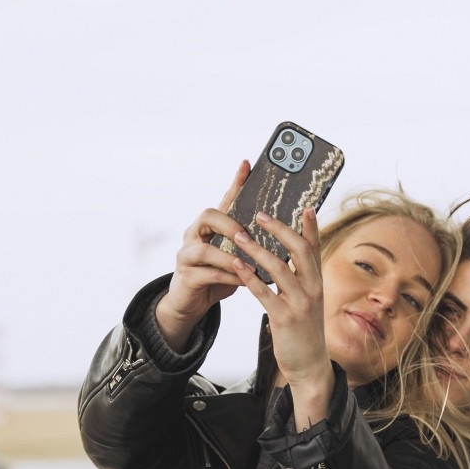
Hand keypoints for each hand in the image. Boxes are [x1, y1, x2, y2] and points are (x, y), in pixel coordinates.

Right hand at [154, 161, 250, 349]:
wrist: (190, 303)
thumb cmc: (218, 277)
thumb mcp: (235, 256)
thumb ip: (250, 243)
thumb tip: (283, 231)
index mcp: (210, 227)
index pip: (225, 200)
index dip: (236, 183)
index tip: (247, 165)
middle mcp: (195, 235)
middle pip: (208, 215)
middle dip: (230, 223)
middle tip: (247, 234)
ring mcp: (187, 255)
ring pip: (205, 248)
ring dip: (229, 256)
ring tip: (250, 263)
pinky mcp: (186, 277)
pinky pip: (207, 274)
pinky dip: (227, 277)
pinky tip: (244, 282)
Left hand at [226, 209, 333, 428]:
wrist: (309, 367)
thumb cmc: (304, 333)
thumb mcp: (307, 303)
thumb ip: (300, 281)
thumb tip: (287, 260)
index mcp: (318, 283)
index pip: (315, 248)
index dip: (310, 227)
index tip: (305, 206)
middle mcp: (313, 289)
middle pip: (299, 250)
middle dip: (279, 230)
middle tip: (260, 214)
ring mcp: (300, 304)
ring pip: (280, 268)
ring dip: (258, 249)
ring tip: (239, 235)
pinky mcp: (284, 318)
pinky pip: (265, 293)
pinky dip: (250, 276)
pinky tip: (237, 264)